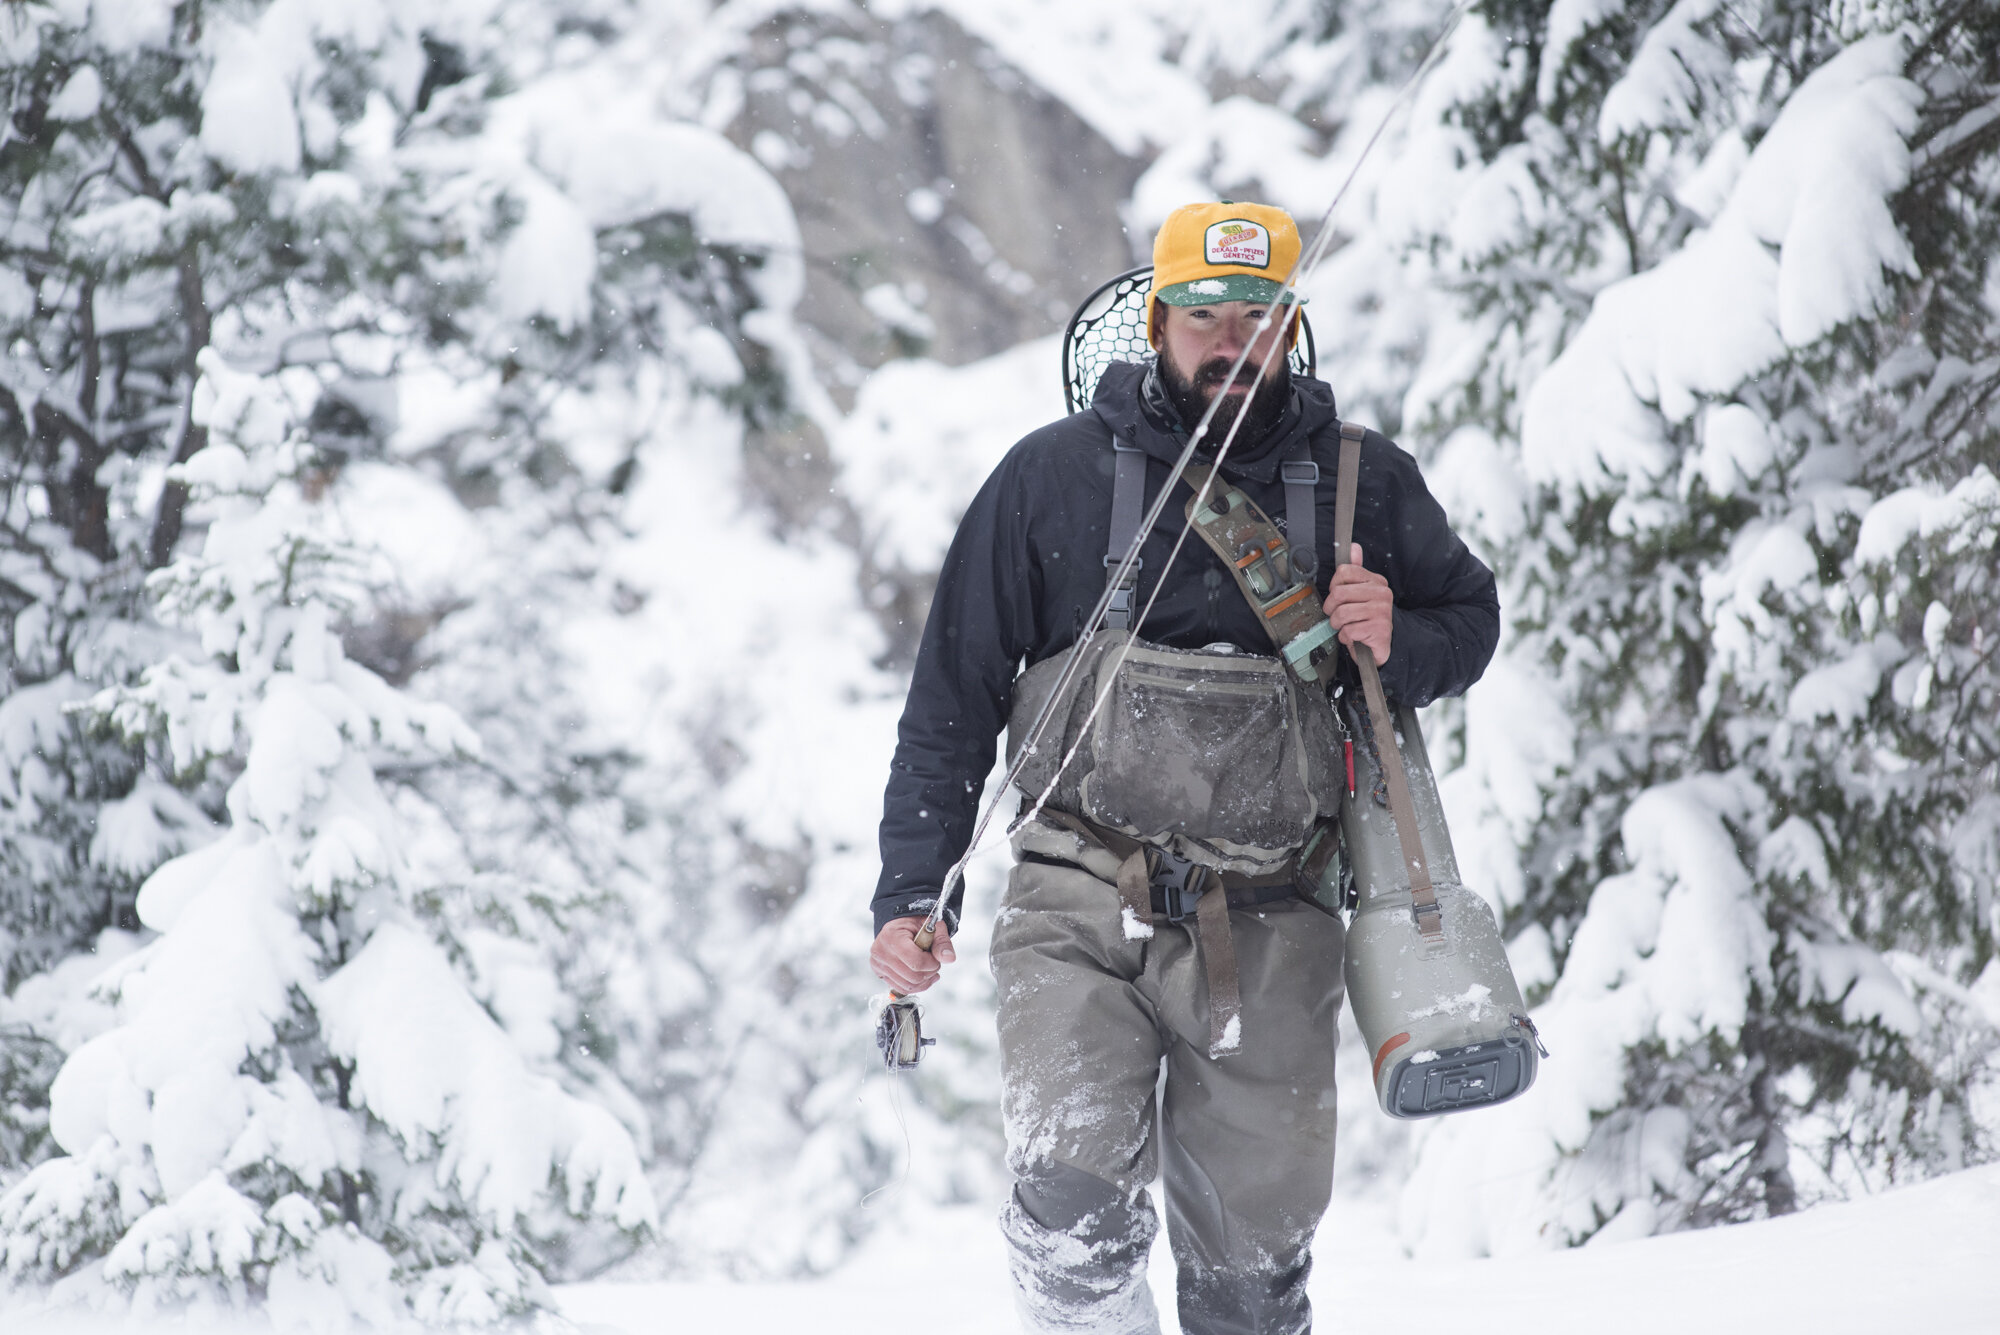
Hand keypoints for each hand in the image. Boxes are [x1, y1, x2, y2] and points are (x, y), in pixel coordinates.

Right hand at [871, 916, 954, 993]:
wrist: (900, 926)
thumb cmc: (916, 925)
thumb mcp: (932, 926)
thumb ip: (942, 942)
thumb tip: (949, 958)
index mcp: (891, 936)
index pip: (915, 962)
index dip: (931, 963)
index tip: (935, 957)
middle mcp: (880, 952)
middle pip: (912, 977)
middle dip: (929, 972)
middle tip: (933, 962)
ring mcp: (878, 964)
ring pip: (908, 986)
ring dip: (924, 980)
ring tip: (929, 968)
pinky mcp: (880, 973)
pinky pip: (902, 989)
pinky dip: (917, 986)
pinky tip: (924, 977)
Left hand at [1323, 542, 1392, 663]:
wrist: (1378, 647)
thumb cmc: (1365, 619)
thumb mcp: (1360, 594)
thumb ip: (1356, 571)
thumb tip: (1354, 547)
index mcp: (1377, 581)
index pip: (1344, 571)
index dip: (1334, 586)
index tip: (1337, 598)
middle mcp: (1382, 594)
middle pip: (1339, 593)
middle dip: (1331, 609)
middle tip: (1337, 616)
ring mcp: (1382, 611)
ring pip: (1341, 613)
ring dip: (1337, 624)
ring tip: (1346, 626)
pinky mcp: (1379, 630)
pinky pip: (1348, 630)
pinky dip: (1345, 637)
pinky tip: (1354, 637)